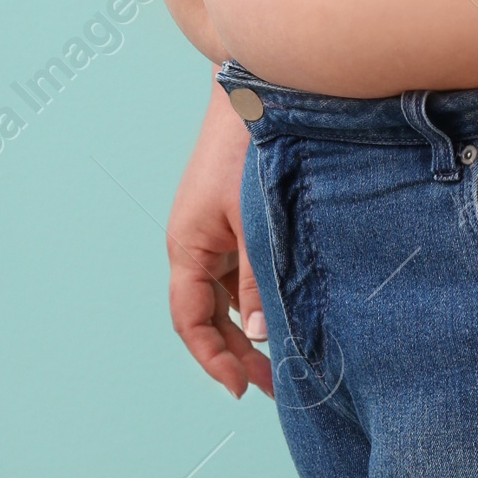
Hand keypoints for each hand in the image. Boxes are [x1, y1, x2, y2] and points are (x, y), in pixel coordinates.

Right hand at [166, 86, 272, 400]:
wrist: (260, 89)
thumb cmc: (251, 146)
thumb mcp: (256, 220)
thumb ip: (259, 277)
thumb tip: (261, 332)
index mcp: (187, 246)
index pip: (190, 320)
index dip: (212, 360)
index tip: (241, 389)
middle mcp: (195, 244)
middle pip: (208, 316)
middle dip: (236, 353)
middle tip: (276, 385)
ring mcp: (215, 232)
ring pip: (227, 296)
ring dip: (252, 327)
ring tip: (287, 358)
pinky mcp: (235, 220)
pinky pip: (242, 272)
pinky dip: (260, 296)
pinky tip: (290, 312)